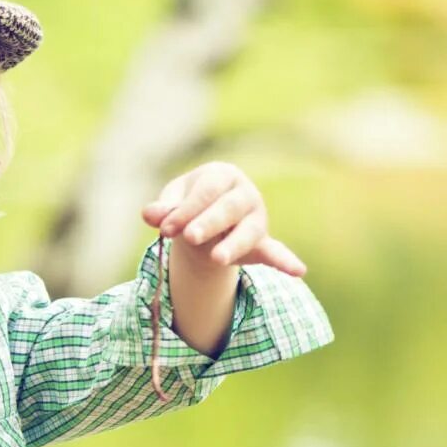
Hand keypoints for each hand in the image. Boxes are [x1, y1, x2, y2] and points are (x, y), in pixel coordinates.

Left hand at [142, 161, 304, 275]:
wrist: (205, 221)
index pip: (206, 191)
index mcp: (222, 175)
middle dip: (209, 222)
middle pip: (229, 207)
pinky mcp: (262, 243)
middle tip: (189, 237)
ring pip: (249, 231)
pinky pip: (276, 252)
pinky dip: (286, 261)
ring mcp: (256, 218)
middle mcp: (244, 193)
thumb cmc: (188, 205)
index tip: (164, 229)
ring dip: (233, 245)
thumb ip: (164, 209)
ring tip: (217, 259)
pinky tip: (298, 271)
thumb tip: (148, 214)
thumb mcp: (173, 203)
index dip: (185, 210)